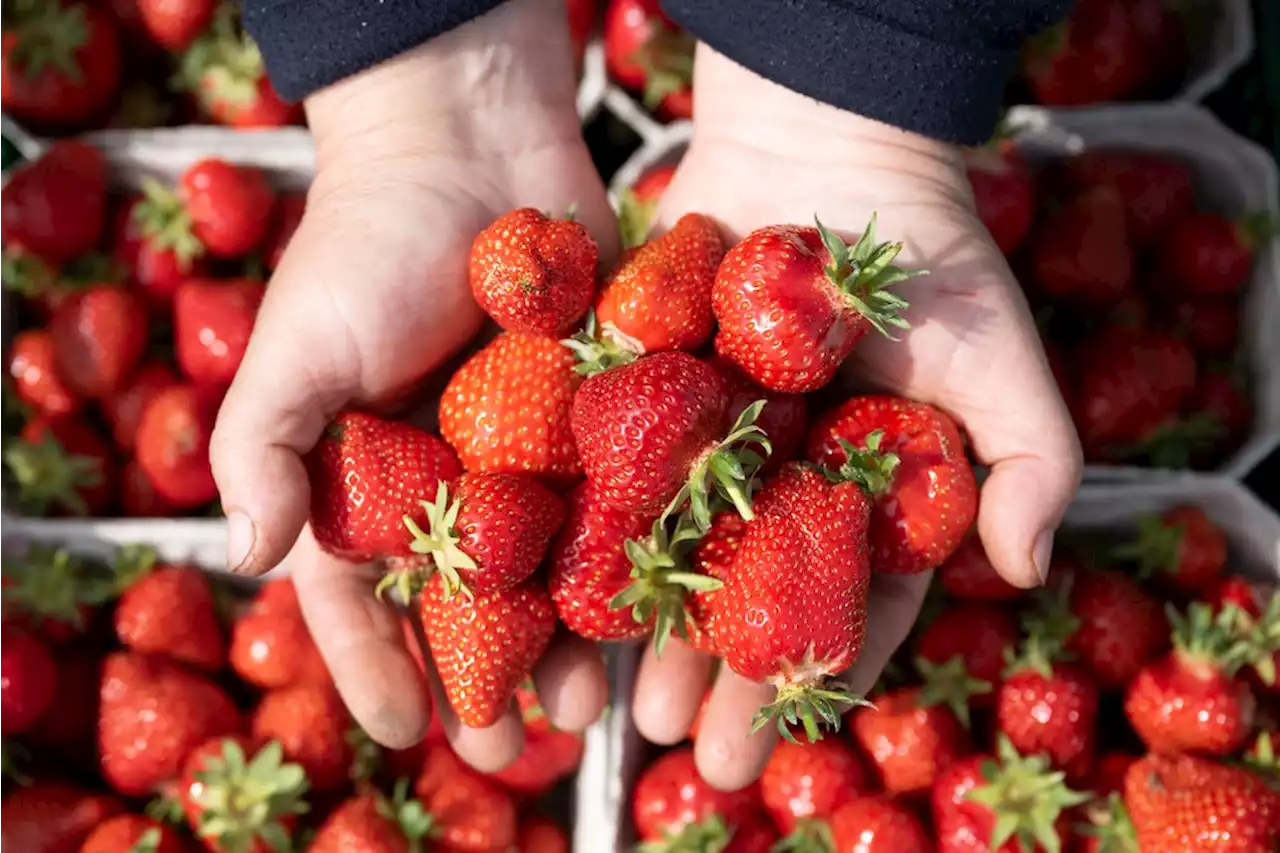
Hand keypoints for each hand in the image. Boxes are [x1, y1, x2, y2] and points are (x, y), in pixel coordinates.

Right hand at [209, 0, 615, 766]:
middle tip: (508, 746)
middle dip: (483, 675)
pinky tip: (651, 613)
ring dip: (563, 640)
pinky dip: (630, 558)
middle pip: (464, 600)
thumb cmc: (367, 242)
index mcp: (366, 475)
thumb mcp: (296, 344)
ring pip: (547, 569)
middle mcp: (448, 477)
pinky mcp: (600, 414)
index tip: (406, 729)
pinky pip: (616, 501)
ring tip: (585, 709)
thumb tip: (242, 558)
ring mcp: (529, 451)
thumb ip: (263, 446)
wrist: (471, 143)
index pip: (359, 590)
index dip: (376, 663)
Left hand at [630, 48, 1082, 789]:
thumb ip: (1030, 461)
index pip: (846, 606)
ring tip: (615, 709)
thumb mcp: (998, 355)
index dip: (815, 677)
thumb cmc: (927, 252)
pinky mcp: (644, 396)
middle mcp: (784, 484)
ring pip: (672, 558)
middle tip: (692, 757)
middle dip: (722, 681)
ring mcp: (710, 445)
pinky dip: (586, 536)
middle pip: (749, 602)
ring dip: (646, 635)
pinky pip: (612, 477)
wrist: (824, 142)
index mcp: (867, 495)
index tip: (781, 740)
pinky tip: (555, 598)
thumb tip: (1032, 570)